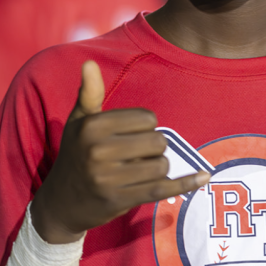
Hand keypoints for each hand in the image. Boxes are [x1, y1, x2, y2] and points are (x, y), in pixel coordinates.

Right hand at [31, 61, 209, 243]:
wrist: (61, 202)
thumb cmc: (77, 154)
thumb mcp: (79, 121)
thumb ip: (89, 92)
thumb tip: (89, 63)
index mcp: (92, 126)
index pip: (148, 118)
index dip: (146, 126)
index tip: (129, 136)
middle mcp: (97, 151)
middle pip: (158, 141)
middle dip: (153, 148)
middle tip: (134, 156)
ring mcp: (107, 178)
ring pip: (162, 165)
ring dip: (157, 168)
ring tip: (136, 171)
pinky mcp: (119, 200)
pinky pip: (161, 188)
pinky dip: (185, 183)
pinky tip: (204, 176)